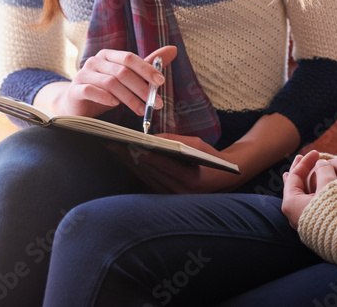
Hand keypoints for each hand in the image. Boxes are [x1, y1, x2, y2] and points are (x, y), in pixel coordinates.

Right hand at [35, 46, 176, 118]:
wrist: (76, 104)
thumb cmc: (104, 91)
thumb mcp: (127, 78)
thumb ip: (147, 65)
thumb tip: (172, 50)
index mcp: (109, 56)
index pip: (129, 58)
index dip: (146, 69)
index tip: (161, 82)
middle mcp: (95, 61)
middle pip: (122, 71)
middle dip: (142, 88)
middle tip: (156, 103)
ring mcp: (83, 74)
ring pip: (110, 82)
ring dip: (129, 98)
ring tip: (141, 110)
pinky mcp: (75, 89)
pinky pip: (91, 90)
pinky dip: (105, 97)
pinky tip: (115, 104)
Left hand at [107, 132, 244, 193]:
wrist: (223, 180)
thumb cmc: (212, 159)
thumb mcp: (198, 144)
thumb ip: (176, 140)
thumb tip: (152, 137)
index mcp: (193, 179)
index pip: (165, 165)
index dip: (146, 154)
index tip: (130, 143)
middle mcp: (182, 192)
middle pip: (151, 172)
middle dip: (131, 156)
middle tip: (113, 142)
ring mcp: (173, 198)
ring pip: (146, 177)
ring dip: (128, 162)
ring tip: (113, 148)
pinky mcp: (166, 198)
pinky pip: (147, 181)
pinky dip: (135, 169)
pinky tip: (124, 158)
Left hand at [282, 151, 335, 228]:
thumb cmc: (336, 209)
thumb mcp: (330, 183)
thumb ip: (324, 169)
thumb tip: (321, 163)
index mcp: (292, 203)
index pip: (295, 176)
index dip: (306, 162)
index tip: (316, 152)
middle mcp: (294, 216)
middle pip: (294, 188)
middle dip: (299, 172)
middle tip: (299, 159)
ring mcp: (305, 225)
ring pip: (301, 199)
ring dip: (305, 185)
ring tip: (302, 175)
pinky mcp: (316, 231)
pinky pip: (310, 208)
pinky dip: (312, 196)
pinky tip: (314, 194)